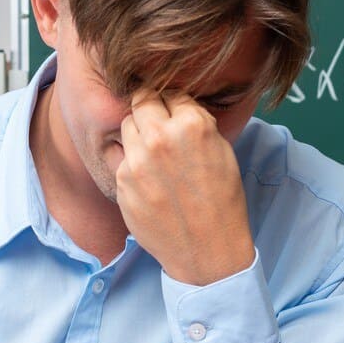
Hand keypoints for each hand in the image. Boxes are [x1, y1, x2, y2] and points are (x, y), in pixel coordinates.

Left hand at [116, 90, 255, 286]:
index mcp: (192, 125)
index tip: (174, 110)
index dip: (174, 102)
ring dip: (139, 132)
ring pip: (127, 125)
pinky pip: (121, 157)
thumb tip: (177, 104)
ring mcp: (137, 160)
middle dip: (150, 108)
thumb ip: (197, 123)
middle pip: (141, 101)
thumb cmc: (221, 202)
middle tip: (158, 122)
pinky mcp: (121, 181)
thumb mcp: (222, 152)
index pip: (172, 92)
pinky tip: (149, 179)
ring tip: (155, 154)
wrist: (207, 250)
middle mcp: (160, 138)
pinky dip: (132, 161)